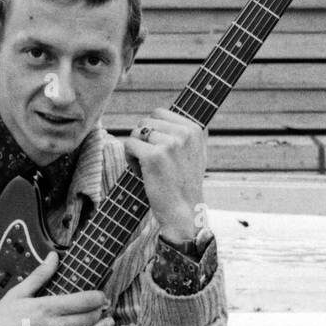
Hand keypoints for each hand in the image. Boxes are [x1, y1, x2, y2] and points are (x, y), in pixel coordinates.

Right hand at [0, 251, 112, 325]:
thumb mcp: (16, 294)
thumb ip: (39, 276)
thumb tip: (54, 256)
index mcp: (45, 307)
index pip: (83, 300)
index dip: (98, 298)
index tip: (101, 297)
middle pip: (88, 318)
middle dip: (101, 313)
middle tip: (105, 310)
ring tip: (109, 324)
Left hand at [125, 107, 205, 244]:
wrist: (184, 213)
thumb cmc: (184, 185)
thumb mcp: (196, 153)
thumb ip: (185, 133)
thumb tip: (165, 114)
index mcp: (195, 128)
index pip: (159, 113)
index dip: (153, 131)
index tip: (160, 151)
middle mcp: (185, 133)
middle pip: (146, 121)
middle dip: (143, 140)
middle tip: (152, 161)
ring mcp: (170, 143)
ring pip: (136, 132)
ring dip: (136, 150)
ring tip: (147, 168)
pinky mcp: (154, 156)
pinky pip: (129, 144)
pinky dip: (130, 159)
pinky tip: (141, 173)